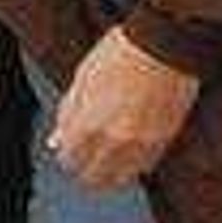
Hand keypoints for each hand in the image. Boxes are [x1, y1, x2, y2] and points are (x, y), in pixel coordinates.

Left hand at [48, 26, 200, 188]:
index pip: (69, 160)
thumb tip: (57, 140)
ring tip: (108, 162)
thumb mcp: (82, 79)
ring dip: (111, 174)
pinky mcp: (164, 139)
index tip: (70, 151)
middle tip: (86, 160)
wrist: (164, 44)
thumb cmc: (120, 54)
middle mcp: (113, 140)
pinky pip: (145, 166)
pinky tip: (130, 152)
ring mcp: (141, 143)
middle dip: (86, 171)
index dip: (68, 156)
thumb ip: (68, 114)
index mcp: (87, 123)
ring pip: (121, 178)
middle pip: (93, 177)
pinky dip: (135, 165)